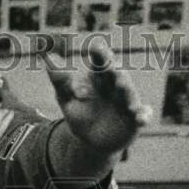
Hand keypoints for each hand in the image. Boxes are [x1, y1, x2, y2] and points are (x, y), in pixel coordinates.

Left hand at [41, 37, 151, 153]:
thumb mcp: (66, 97)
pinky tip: (142, 118)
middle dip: (114, 71)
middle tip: (111, 69)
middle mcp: (115, 84)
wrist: (91, 140)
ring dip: (128, 92)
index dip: (98, 55)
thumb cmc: (80, 112)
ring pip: (129, 94)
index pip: (99, 61)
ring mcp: (126, 101)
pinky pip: (142, 115)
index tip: (95, 48)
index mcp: (99, 75)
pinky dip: (144, 115)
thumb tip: (44, 56)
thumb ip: (59, 79)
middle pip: (116, 74)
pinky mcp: (134, 119)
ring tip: (122, 90)